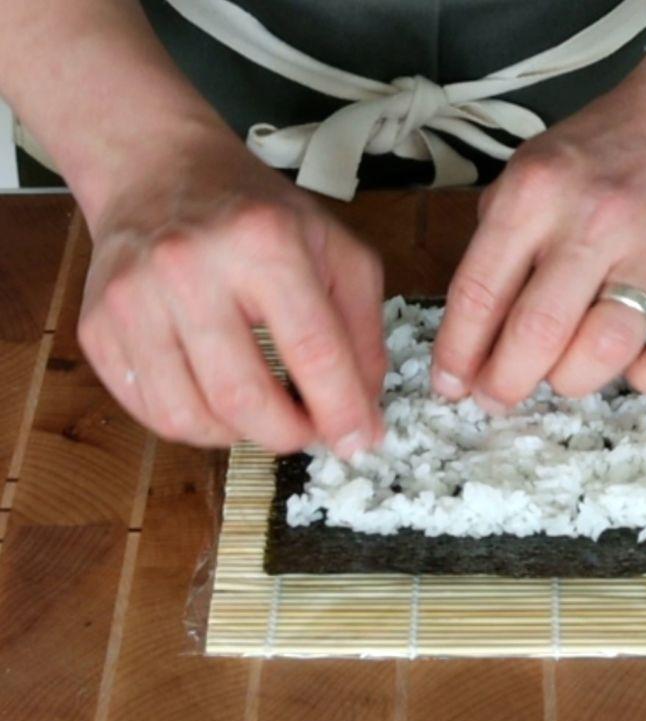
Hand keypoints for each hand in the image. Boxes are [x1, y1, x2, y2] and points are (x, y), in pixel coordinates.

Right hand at [78, 129, 385, 457]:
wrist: (159, 171)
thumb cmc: (258, 215)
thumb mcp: (336, 249)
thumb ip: (362, 328)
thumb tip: (364, 408)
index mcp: (263, 241)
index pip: (312, 350)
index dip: (342, 410)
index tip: (361, 442)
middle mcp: (189, 267)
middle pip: (243, 396)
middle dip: (289, 434)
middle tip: (310, 432)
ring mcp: (133, 298)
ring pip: (190, 417)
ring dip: (241, 436)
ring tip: (265, 413)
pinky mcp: (98, 326)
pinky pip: (150, 410)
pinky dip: (196, 424)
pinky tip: (220, 401)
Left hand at [431, 63, 645, 409]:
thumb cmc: (607, 156)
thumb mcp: (531, 172)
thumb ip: (499, 248)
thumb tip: (466, 345)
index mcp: (537, 193)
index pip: (479, 294)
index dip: (457, 355)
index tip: (450, 385)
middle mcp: (596, 221)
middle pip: (535, 334)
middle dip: (504, 383)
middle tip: (498, 396)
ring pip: (602, 353)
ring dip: (572, 379)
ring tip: (566, 370)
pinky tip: (635, 362)